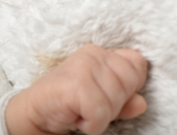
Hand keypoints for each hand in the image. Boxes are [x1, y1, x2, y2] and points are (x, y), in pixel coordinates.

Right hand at [5, 45, 147, 134]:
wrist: (35, 112)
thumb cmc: (69, 104)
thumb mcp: (102, 100)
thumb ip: (124, 100)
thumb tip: (142, 103)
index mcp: (101, 53)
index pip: (137, 64)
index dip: (131, 86)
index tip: (109, 96)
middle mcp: (93, 54)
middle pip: (131, 82)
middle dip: (116, 104)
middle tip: (93, 107)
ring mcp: (84, 67)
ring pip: (117, 100)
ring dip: (102, 116)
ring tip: (82, 111)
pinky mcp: (76, 84)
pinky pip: (100, 113)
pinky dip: (91, 124)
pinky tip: (77, 118)